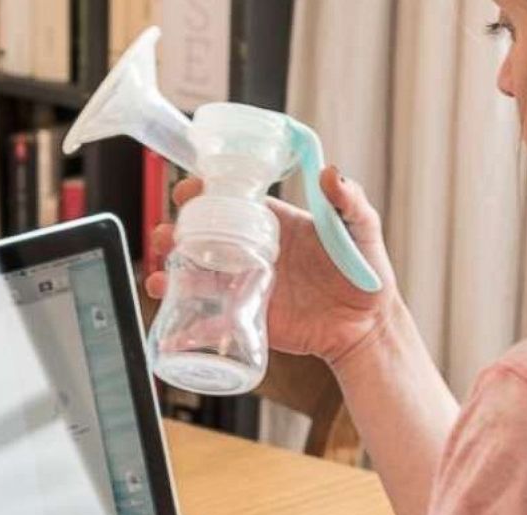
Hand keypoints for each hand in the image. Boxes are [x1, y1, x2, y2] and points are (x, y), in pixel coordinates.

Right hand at [144, 166, 400, 366]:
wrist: (368, 327)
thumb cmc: (367, 273)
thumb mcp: (362, 231)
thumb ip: (349, 202)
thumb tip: (331, 173)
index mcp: (276, 224)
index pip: (232, 201)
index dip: (205, 194)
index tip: (187, 191)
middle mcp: (255, 252)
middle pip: (205, 237)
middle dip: (176, 233)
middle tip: (165, 236)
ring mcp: (248, 286)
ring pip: (199, 276)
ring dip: (171, 273)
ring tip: (158, 276)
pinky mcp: (249, 318)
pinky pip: (213, 322)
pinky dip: (188, 328)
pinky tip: (171, 329)